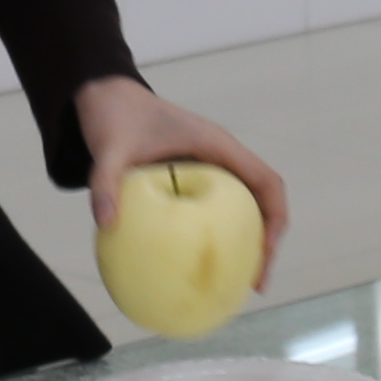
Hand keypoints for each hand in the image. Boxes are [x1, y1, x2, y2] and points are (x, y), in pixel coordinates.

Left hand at [76, 75, 286, 286]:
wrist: (105, 97)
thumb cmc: (114, 116)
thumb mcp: (108, 149)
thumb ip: (106, 183)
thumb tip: (106, 224)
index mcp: (218, 146)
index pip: (267, 182)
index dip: (275, 219)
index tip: (263, 255)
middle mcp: (222, 158)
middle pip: (263, 203)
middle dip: (266, 243)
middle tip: (254, 284)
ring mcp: (210, 168)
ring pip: (245, 209)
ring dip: (246, 243)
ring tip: (234, 283)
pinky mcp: (193, 179)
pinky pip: (217, 210)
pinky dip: (218, 237)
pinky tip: (195, 267)